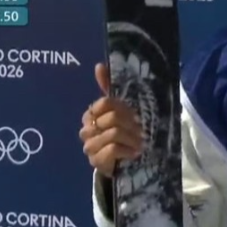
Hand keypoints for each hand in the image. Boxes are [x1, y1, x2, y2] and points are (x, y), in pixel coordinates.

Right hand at [79, 63, 143, 177]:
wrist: (121, 161)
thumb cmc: (121, 132)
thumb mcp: (118, 109)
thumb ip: (107, 87)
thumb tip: (99, 65)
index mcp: (90, 114)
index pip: (105, 103)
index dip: (123, 108)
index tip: (135, 116)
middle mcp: (86, 129)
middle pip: (112, 118)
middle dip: (130, 125)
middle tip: (140, 131)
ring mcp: (89, 146)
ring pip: (113, 134)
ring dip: (131, 139)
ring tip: (139, 143)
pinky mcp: (96, 161)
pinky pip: (112, 149)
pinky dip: (127, 150)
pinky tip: (133, 153)